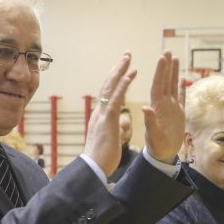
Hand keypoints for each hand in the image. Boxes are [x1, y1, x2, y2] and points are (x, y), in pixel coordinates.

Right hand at [85, 53, 137, 175]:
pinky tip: (130, 75)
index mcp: (101, 117)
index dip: (116, 80)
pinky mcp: (107, 120)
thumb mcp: (110, 140)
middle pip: (108, 85)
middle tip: (126, 55)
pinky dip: (122, 85)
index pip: (109, 93)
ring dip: (120, 70)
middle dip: (118, 69)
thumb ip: (113, 129)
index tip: (125, 69)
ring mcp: (102, 115)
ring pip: (110, 87)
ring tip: (128, 57)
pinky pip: (115, 99)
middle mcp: (100, 112)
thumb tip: (118, 125)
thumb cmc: (101, 159)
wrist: (93, 169)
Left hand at [143, 51, 184, 162]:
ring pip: (172, 86)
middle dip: (166, 66)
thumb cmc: (156, 146)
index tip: (162, 58)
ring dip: (173, 72)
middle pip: (165, 81)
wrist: (163, 155)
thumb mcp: (153, 134)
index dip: (160, 71)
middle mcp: (163, 104)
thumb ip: (150, 121)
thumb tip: (145, 108)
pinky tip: (182, 76)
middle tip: (167, 50)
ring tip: (175, 58)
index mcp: (157, 107)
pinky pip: (180, 96)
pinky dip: (181, 86)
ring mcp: (171, 108)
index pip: (158, 85)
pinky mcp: (178, 113)